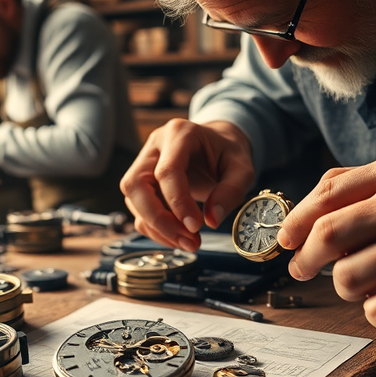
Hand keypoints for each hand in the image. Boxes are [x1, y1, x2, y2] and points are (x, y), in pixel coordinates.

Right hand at [120, 119, 255, 250]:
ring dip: (157, 228)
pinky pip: (138, 209)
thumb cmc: (228, 154)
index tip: (196, 227)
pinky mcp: (142, 182)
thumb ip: (231, 191)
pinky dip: (155, 229)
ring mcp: (143, 163)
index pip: (167, 171)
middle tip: (187, 240)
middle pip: (136, 185)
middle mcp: (155, 146)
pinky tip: (178, 237)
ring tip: (188, 242)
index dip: (178, 202)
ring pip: (133, 200)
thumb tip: (211, 219)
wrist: (219, 146)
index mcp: (179, 134)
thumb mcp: (242, 168)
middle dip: (158, 219)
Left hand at [277, 149, 375, 329]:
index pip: (326, 193)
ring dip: (346, 288)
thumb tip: (312, 205)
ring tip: (364, 284)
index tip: (286, 240)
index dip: (295, 221)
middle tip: (301, 270)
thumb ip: (372, 182)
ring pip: (349, 278)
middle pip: (327, 236)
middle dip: (304, 260)